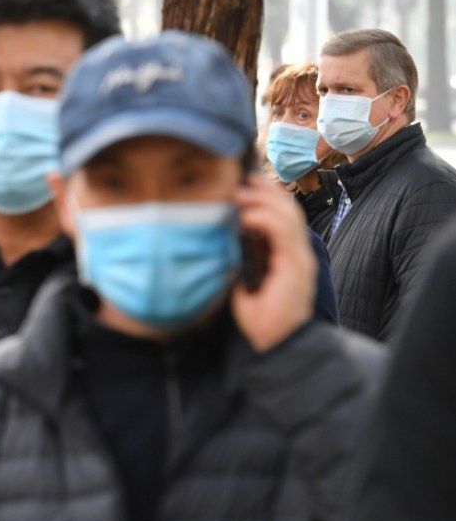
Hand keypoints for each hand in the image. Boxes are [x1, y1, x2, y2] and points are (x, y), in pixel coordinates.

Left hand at [231, 176, 315, 352]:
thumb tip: (220, 235)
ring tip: (240, 195)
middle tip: (242, 178)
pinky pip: (285, 235)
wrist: (276, 341)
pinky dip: (265, 221)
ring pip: (289, 216)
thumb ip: (240, 256)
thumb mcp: (244, 277)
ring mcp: (299, 259)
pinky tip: (246, 218)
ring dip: (263, 201)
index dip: (266, 195)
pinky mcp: (297, 268)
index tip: (243, 182)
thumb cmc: (258, 314)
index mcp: (286, 253)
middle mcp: (297, 252)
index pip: (283, 214)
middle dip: (266, 190)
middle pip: (288, 209)